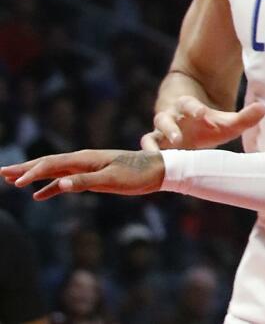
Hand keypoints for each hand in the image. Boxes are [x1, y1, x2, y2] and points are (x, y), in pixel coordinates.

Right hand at [1, 150, 163, 200]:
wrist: (158, 170)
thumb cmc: (137, 175)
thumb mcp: (112, 180)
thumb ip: (85, 182)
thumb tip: (60, 185)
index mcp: (85, 158)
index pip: (52, 164)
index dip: (32, 172)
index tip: (15, 182)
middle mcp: (83, 160)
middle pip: (47, 163)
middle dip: (24, 168)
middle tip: (1, 172)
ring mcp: (86, 167)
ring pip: (54, 171)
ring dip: (33, 176)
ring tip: (12, 181)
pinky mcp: (92, 175)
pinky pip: (65, 180)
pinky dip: (50, 187)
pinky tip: (39, 196)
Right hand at [140, 96, 264, 151]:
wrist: (188, 123)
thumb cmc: (209, 123)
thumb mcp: (226, 119)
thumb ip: (244, 117)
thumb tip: (263, 108)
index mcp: (187, 107)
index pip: (188, 104)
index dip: (194, 108)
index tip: (202, 112)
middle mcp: (170, 118)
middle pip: (164, 118)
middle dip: (170, 127)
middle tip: (177, 137)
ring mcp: (160, 134)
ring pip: (150, 136)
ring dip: (152, 146)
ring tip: (157, 156)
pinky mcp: (156, 148)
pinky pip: (147, 152)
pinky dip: (147, 158)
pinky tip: (151, 170)